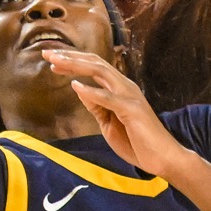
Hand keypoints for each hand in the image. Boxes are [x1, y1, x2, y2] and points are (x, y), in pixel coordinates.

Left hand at [44, 49, 187, 177]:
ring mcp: (129, 96)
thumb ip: (96, 106)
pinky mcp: (131, 110)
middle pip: (95, 63)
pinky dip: (92, 91)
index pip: (94, 67)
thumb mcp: (109, 123)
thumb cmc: (137, 142)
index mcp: (119, 88)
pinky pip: (108, 98)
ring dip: (76, 66)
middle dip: (70, 57)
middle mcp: (124, 86)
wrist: (163, 158)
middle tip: (47, 52)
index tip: (52, 60)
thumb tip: (79, 89)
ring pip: (100, 72)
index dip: (72, 61)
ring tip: (56, 62)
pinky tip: (76, 86)